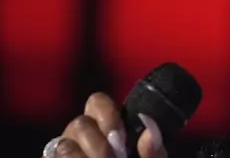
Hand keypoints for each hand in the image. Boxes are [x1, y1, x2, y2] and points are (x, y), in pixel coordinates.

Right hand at [45, 92, 167, 157]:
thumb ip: (154, 151)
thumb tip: (148, 127)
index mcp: (106, 129)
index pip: (96, 102)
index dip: (107, 113)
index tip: (120, 137)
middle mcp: (81, 138)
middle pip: (79, 123)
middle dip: (98, 143)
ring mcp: (63, 155)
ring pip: (63, 144)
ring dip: (85, 157)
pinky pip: (51, 157)